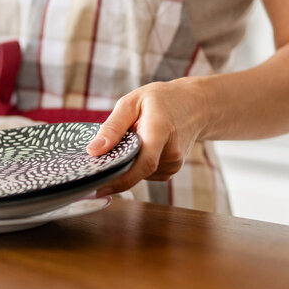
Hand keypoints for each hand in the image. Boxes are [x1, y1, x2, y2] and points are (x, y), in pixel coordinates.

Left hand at [86, 78, 207, 195]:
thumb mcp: (132, 103)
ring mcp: (174, 164)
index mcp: (160, 131)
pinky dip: (136, 163)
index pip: (143, 163)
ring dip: (127, 161)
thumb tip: (93, 151)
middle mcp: (171, 152)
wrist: (196, 105)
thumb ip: (112, 127)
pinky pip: (144, 172)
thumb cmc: (162, 100)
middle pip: (136, 170)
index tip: (97, 188)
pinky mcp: (171, 170)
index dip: (120, 180)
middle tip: (100, 156)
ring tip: (132, 138)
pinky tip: (141, 146)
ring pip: (138, 172)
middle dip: (115, 168)